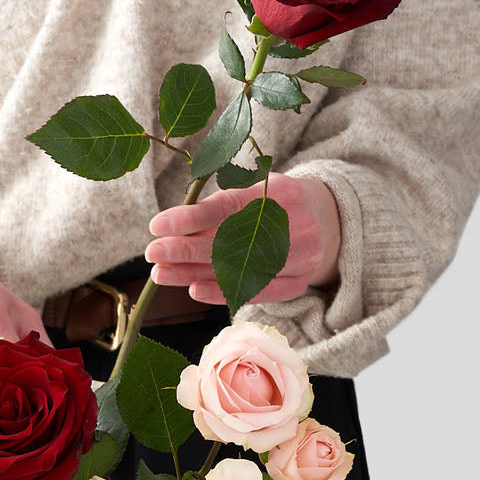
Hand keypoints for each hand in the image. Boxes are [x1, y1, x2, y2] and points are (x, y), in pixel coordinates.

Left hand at [144, 174, 341, 304]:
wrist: (327, 218)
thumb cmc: (276, 201)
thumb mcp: (255, 187)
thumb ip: (221, 204)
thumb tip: (172, 227)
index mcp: (280, 191)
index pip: (228, 207)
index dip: (189, 218)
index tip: (156, 226)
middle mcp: (293, 225)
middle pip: (230, 242)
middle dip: (185, 249)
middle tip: (152, 253)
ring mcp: (299, 257)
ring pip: (237, 270)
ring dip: (193, 273)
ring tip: (161, 273)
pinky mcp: (298, 282)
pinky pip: (255, 292)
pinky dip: (221, 292)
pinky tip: (193, 289)